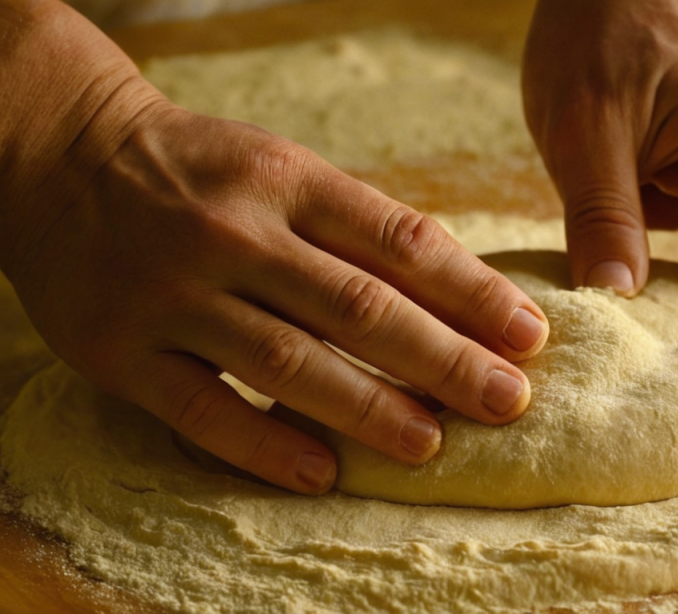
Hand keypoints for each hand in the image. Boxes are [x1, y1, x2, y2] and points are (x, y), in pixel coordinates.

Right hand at [0, 0, 548, 494]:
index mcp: (287, 182)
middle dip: (445, 360)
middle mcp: (234, 234)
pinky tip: (322, 473)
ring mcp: (174, 294)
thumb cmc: (202, 171)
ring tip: (433, 443)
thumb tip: (456, 294)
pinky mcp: (121, 351)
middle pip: (359, 307)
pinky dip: (264, 446)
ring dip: (370, 408)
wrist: (66, 156)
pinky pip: (202, 410)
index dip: (474, 293)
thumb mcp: (283, 169)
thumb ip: (358, 227)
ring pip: (289, 362)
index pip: (401, 242)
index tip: (528, 334)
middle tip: (508, 401)